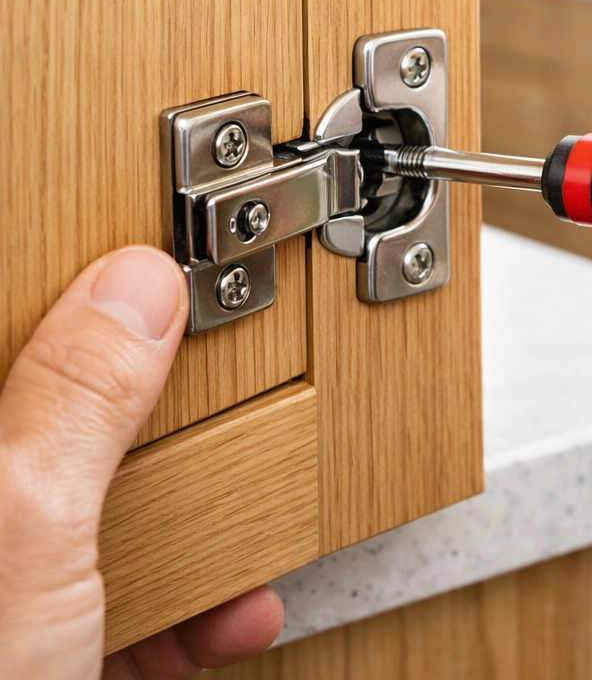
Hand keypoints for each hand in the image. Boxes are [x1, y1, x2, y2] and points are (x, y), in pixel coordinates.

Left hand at [0, 247, 282, 678]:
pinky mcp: (21, 638)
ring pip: (89, 520)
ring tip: (239, 559)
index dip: (68, 304)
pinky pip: (103, 595)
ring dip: (186, 539)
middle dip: (156, 439)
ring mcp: (1, 584)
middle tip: (204, 413)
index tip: (143, 282)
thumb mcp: (16, 539)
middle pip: (58, 433)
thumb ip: (73, 407)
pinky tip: (223, 618)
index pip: (11, 340)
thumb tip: (134, 286)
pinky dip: (174, 608)